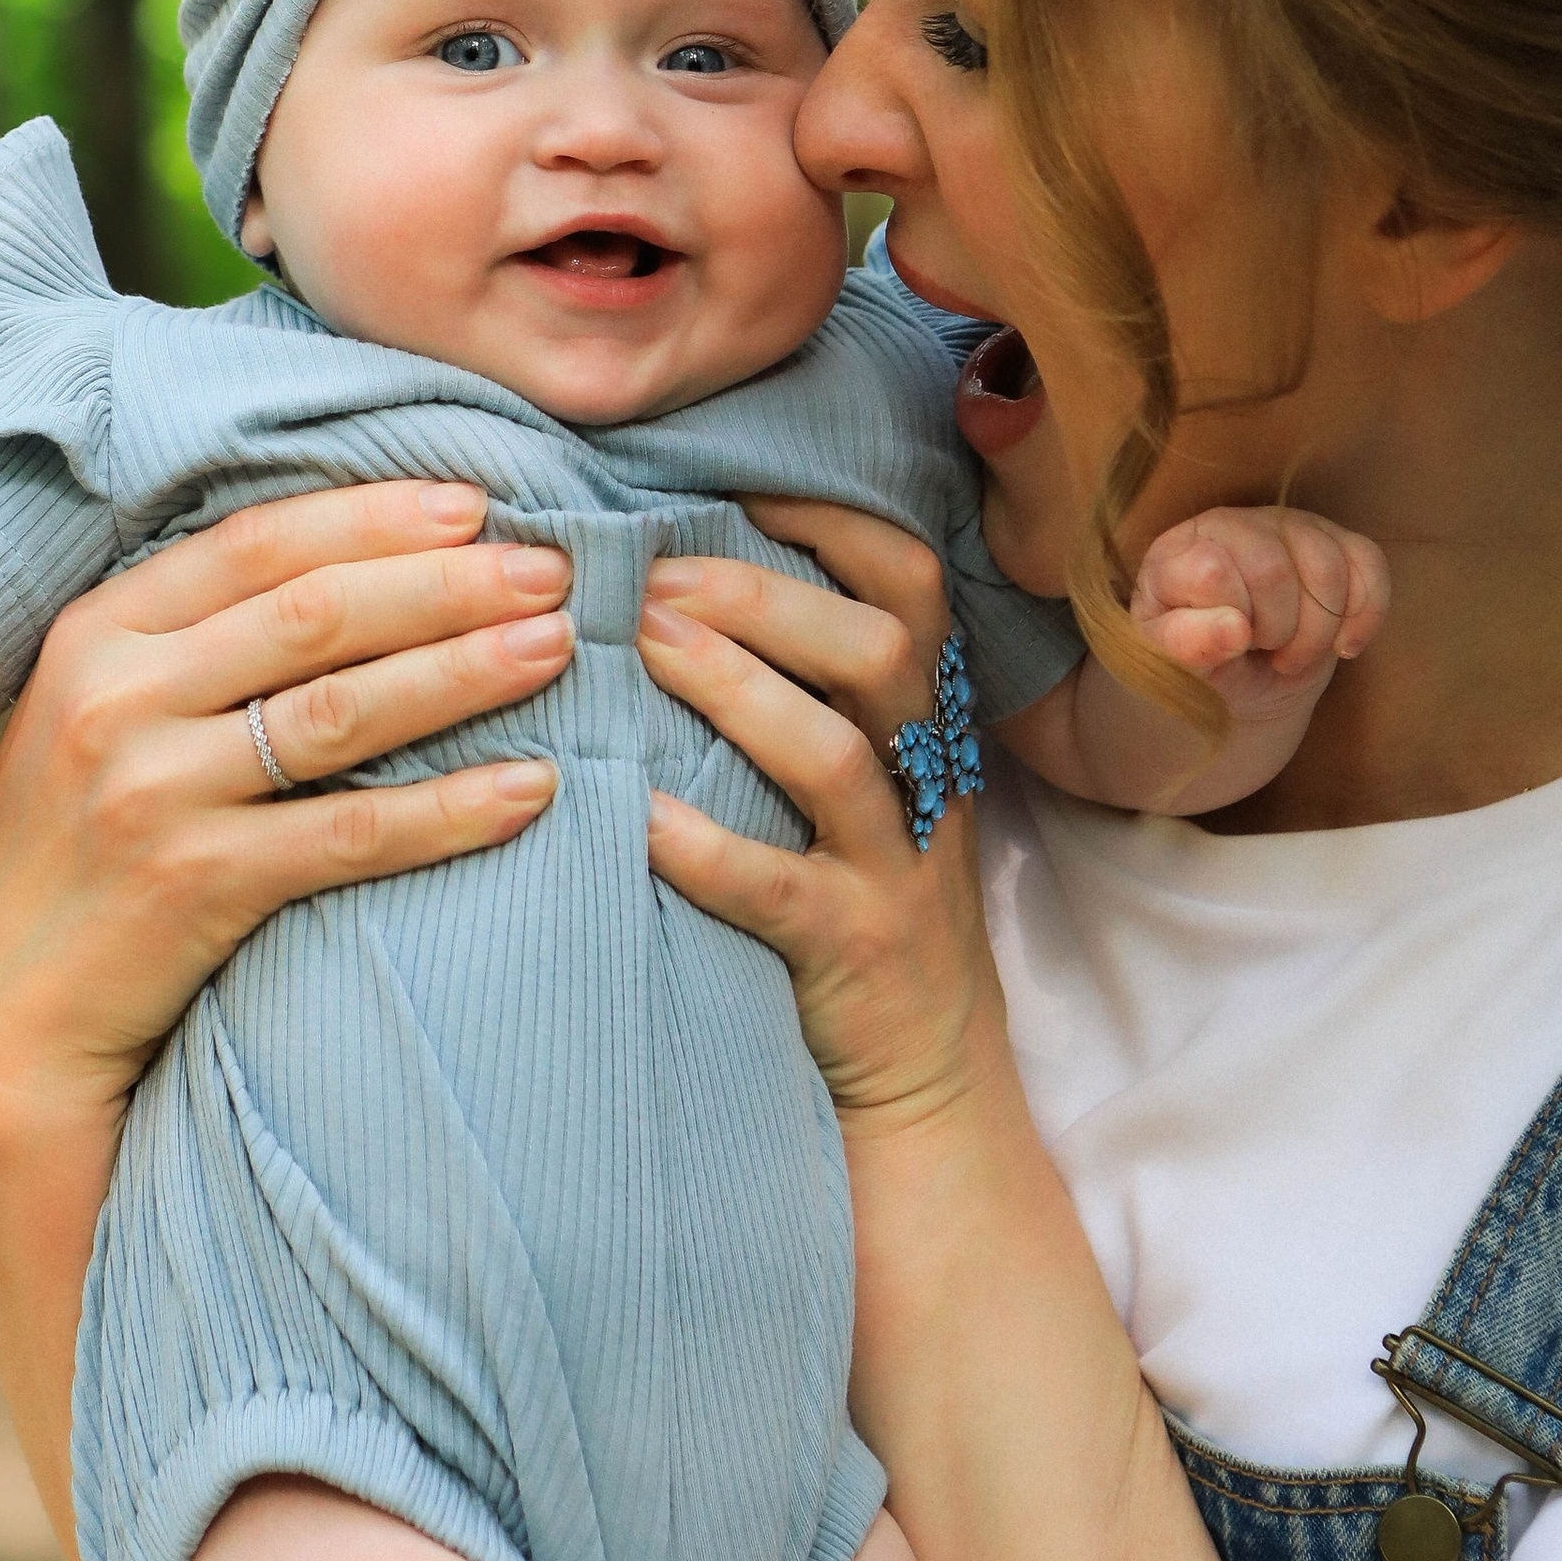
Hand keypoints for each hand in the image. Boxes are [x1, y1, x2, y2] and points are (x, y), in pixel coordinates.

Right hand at [0, 478, 572, 1154]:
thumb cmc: (77, 840)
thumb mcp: (101, 708)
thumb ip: (195, 636)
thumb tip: (359, 560)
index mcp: (101, 629)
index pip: (258, 543)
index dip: (374, 515)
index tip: (476, 502)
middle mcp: (119, 696)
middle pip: (315, 613)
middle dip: (446, 582)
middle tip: (551, 567)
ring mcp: (151, 791)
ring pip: (342, 710)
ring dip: (464, 671)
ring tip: (555, 648)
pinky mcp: (192, 885)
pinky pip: (351, 834)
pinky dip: (449, 809)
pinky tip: (530, 789)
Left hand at [637, 499, 1001, 1132]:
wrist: (932, 1078)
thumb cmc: (864, 895)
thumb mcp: (874, 781)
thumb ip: (817, 688)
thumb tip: (684, 571)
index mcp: (928, 718)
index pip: (910, 584)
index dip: (831, 520)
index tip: (733, 483)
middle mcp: (926, 778)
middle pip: (876, 651)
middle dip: (763, 598)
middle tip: (655, 575)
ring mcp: (896, 868)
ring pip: (832, 758)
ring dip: (734, 689)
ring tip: (642, 646)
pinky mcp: (852, 951)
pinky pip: (776, 889)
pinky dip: (700, 845)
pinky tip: (630, 810)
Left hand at [1130, 506, 1387, 719]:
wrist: (1244, 684)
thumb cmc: (1202, 670)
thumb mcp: (1179, 668)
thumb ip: (1187, 646)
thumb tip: (1234, 628)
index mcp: (1176, 552)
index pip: (1213, 572)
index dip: (1232, 625)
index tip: (1229, 648)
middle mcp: (1230, 525)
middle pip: (1274, 570)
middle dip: (1277, 631)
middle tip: (1265, 653)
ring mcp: (1285, 527)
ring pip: (1326, 566)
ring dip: (1319, 630)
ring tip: (1295, 653)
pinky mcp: (1334, 542)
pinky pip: (1369, 562)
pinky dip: (1365, 614)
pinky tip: (1345, 646)